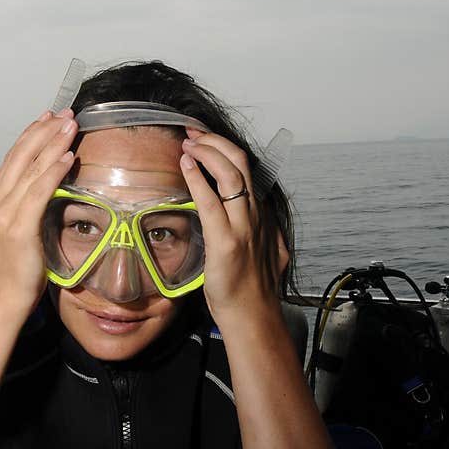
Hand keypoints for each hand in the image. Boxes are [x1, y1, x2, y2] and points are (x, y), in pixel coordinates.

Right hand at [0, 108, 77, 315]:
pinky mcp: (19, 228)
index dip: (31, 135)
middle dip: (44, 130)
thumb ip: (25, 215)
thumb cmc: (10, 275)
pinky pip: (39, 192)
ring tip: (71, 124)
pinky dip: (53, 171)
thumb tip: (43, 202)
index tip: (47, 118)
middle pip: (21, 155)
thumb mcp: (16, 236)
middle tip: (65, 112)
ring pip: (31, 168)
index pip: (14, 159)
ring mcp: (6, 214)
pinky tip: (67, 156)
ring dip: (53, 142)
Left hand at [179, 128, 288, 327]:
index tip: (206, 140)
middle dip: (215, 141)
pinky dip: (198, 178)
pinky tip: (185, 165)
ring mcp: (244, 228)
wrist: (253, 316)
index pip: (247, 170)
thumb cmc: (250, 289)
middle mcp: (256, 216)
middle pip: (241, 163)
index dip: (226, 150)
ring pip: (232, 174)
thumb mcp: (263, 251)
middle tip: (192, 132)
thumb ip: (258, 230)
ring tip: (187, 142)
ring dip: (207, 152)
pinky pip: (211, 202)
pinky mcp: (227, 243)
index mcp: (262, 215)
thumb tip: (252, 217)